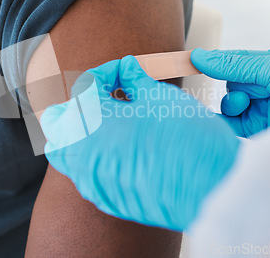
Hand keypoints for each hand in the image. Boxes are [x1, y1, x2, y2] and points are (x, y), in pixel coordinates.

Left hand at [40, 56, 239, 230]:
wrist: (210, 191)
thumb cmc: (187, 139)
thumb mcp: (160, 98)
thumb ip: (134, 81)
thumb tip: (127, 70)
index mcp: (88, 120)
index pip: (84, 85)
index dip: (106, 73)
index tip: (125, 71)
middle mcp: (79, 153)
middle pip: (58, 121)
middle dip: (79, 104)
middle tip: (109, 98)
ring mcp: (89, 180)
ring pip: (66, 151)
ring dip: (82, 132)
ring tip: (114, 124)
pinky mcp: (104, 199)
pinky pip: (86, 173)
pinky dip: (96, 157)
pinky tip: (125, 151)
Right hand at [191, 48, 269, 160]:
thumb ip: (236, 66)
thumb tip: (201, 57)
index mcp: (268, 67)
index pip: (231, 63)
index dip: (211, 64)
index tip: (187, 63)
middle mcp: (265, 89)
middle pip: (229, 88)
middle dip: (227, 90)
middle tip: (234, 93)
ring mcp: (264, 112)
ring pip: (231, 110)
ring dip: (229, 109)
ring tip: (241, 108)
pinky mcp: (264, 134)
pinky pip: (237, 129)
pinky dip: (227, 127)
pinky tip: (221, 125)